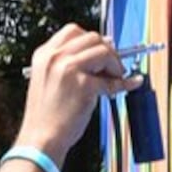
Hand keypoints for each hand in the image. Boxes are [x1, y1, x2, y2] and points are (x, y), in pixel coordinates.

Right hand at [17, 24, 135, 157]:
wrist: (40, 139)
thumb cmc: (47, 116)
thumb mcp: (49, 81)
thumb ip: (68, 65)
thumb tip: (104, 48)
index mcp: (44, 55)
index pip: (73, 31)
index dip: (93, 40)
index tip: (103, 51)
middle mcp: (54, 57)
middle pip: (92, 38)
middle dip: (108, 51)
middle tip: (113, 68)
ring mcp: (68, 69)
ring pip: (104, 51)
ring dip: (115, 64)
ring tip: (115, 79)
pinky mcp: (83, 84)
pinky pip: (112, 79)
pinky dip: (124, 82)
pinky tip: (131, 84)